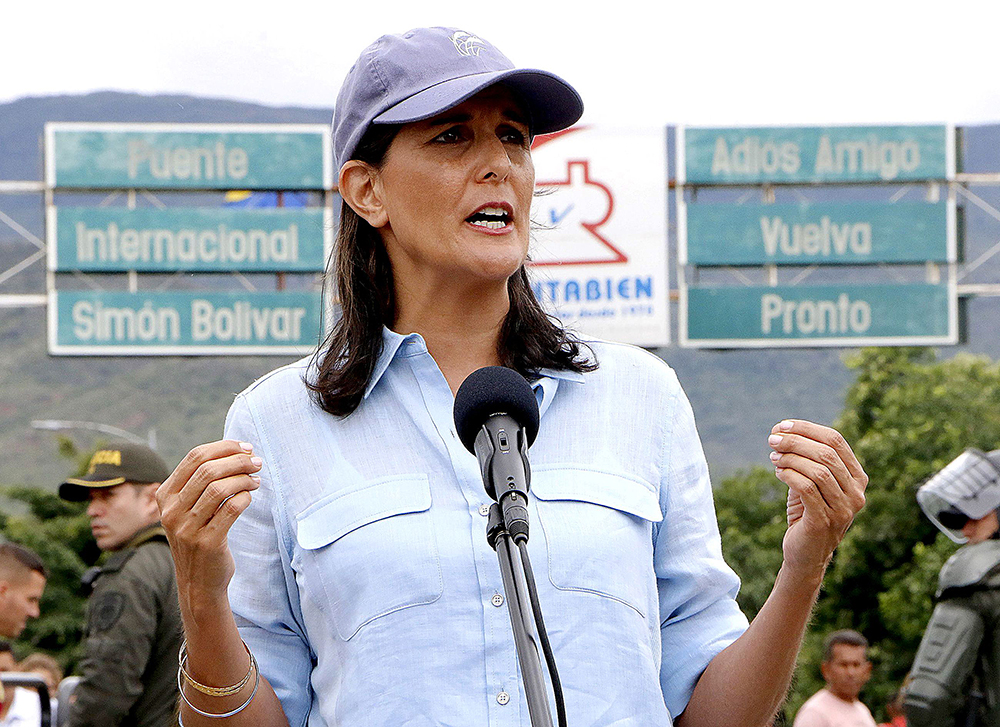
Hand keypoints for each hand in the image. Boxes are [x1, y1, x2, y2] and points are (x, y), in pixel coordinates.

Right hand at [155, 441, 261, 601]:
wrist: (198, 582)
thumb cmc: (199, 537)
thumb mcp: (188, 509)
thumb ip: (200, 482)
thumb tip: (235, 450)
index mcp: (165, 495)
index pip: (195, 457)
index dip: (224, 447)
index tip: (245, 447)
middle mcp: (171, 511)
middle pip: (208, 470)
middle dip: (238, 460)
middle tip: (256, 462)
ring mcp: (187, 527)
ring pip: (220, 488)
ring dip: (244, 478)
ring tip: (256, 479)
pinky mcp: (206, 542)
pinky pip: (231, 508)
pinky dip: (245, 497)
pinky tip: (250, 496)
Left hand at [767, 420, 867, 576]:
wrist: (806, 553)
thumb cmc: (808, 512)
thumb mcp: (813, 482)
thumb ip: (807, 458)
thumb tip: (781, 431)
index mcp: (857, 478)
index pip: (836, 441)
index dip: (807, 429)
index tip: (782, 426)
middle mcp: (856, 493)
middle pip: (826, 453)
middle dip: (796, 442)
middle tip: (772, 440)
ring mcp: (843, 509)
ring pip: (818, 470)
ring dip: (790, 458)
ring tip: (773, 456)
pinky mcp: (825, 521)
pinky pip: (806, 489)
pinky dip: (789, 475)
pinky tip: (777, 472)